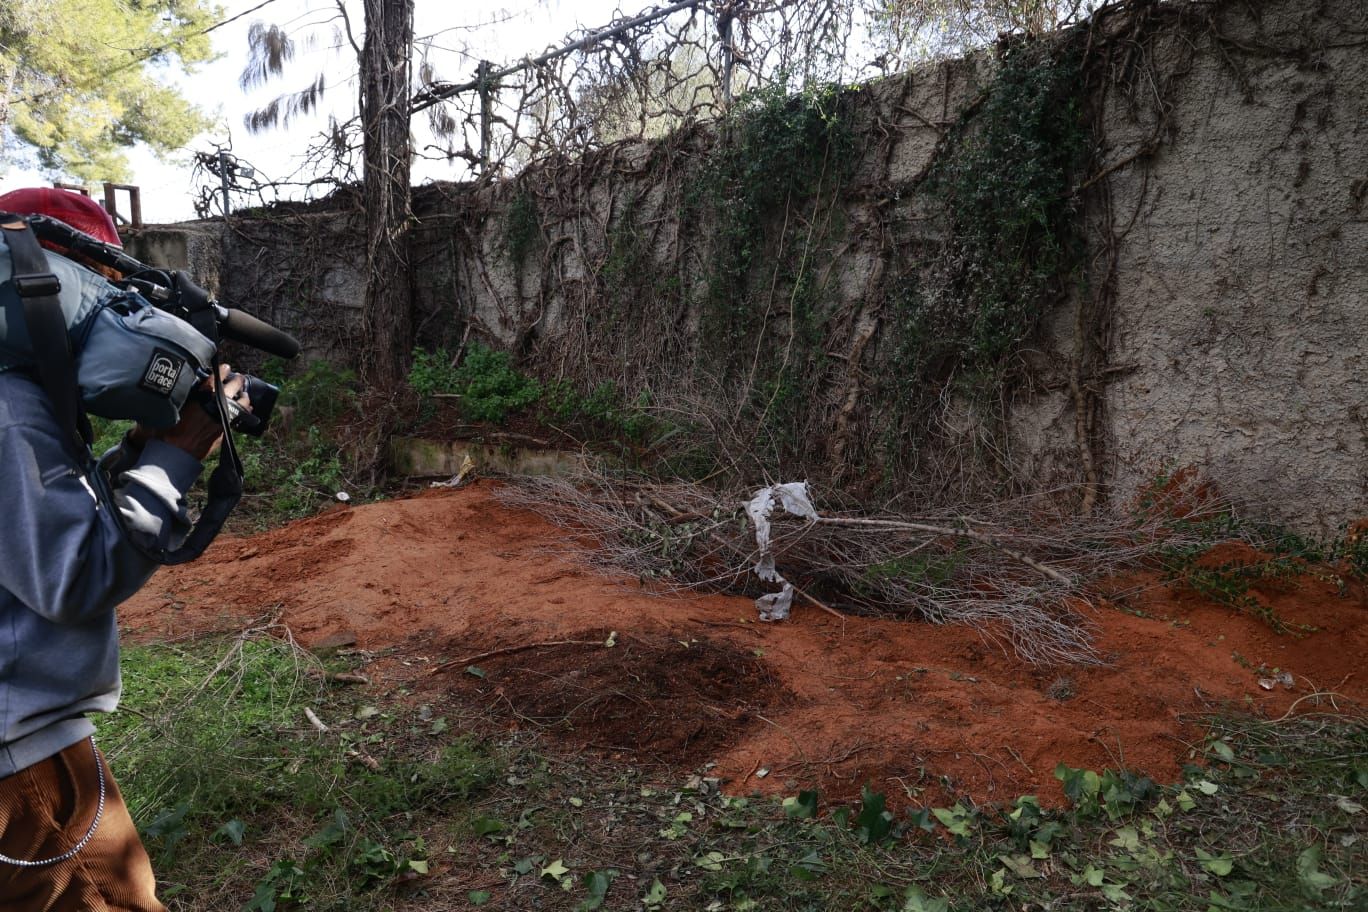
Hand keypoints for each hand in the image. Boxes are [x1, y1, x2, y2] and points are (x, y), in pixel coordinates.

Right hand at [132, 365, 251, 461]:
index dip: (222, 370)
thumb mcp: (168, 408)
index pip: (215, 378)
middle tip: (237, 378)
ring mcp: (223, 419)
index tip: (225, 367)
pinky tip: (245, 409)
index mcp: (201, 397)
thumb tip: (177, 386)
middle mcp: (216, 406)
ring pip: (241, 402)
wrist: (174, 455)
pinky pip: (240, 417)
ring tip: (243, 393)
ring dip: (243, 396)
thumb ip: (177, 396)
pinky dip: (244, 411)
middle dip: (236, 380)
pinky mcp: (225, 431)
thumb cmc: (165, 431)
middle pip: (232, 387)